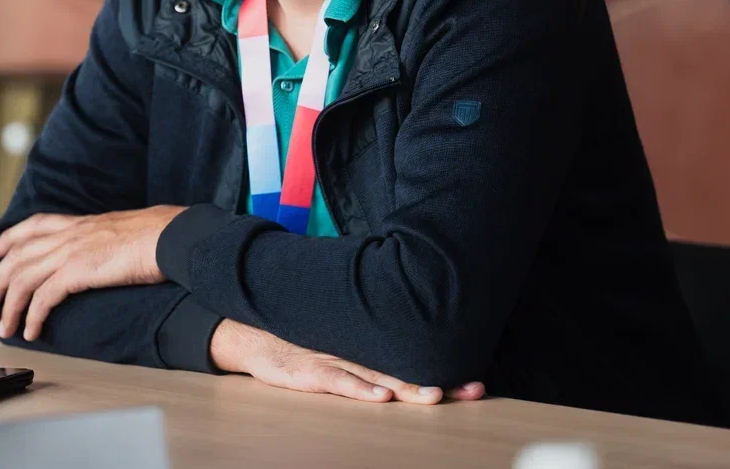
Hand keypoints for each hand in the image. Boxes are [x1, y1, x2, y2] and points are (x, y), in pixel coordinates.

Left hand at [0, 206, 184, 341]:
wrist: (173, 237)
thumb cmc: (160, 237)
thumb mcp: (126, 231)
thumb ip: (108, 239)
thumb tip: (109, 251)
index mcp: (82, 223)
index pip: (35, 225)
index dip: (10, 237)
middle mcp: (71, 233)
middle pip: (19, 255)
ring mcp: (72, 250)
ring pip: (23, 278)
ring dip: (10, 306)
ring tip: (6, 327)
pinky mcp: (78, 270)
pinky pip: (43, 297)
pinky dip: (32, 316)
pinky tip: (32, 331)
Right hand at [210, 320, 485, 404]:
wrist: (253, 332)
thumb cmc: (301, 336)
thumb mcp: (339, 335)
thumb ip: (371, 341)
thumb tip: (407, 339)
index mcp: (368, 343)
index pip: (412, 356)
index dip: (444, 366)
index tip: (476, 380)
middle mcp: (358, 350)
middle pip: (405, 367)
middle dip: (439, 380)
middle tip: (473, 389)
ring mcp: (335, 360)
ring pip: (377, 375)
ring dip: (407, 386)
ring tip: (435, 394)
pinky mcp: (311, 372)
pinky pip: (340, 381)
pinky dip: (360, 389)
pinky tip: (381, 397)